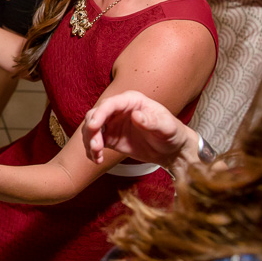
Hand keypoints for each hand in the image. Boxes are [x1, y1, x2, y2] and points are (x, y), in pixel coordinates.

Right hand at [82, 91, 196, 167]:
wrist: (171, 149)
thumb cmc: (172, 133)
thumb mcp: (166, 126)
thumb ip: (152, 120)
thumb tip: (136, 115)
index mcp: (131, 101)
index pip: (110, 104)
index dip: (99, 114)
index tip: (93, 127)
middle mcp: (118, 110)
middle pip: (95, 115)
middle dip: (91, 130)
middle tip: (96, 147)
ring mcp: (112, 123)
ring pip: (91, 128)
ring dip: (89, 141)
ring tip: (96, 155)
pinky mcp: (110, 137)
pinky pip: (94, 140)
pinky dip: (92, 150)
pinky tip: (97, 159)